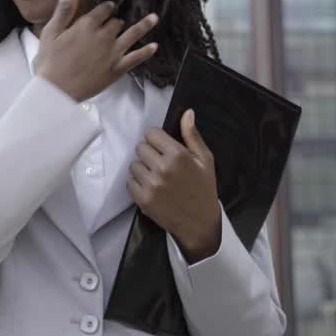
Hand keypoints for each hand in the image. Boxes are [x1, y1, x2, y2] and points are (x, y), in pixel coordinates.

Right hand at [32, 0, 158, 101]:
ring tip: (154, 18)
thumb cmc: (49, 62)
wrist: (56, 91)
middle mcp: (103, 36)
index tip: (109, 7)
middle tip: (117, 22)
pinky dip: (146, 52)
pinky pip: (136, 58)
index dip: (106, 8)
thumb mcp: (51, 32)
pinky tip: (154, 46)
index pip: (102, 10)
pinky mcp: (117, 69)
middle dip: (116, 21)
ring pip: (132, 35)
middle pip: (116, 23)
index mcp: (86, 25)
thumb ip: (64, 9)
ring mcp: (113, 53)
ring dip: (144, 25)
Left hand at [128, 109, 221, 261]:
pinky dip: (138, 183)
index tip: (163, 148)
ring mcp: (151, 184)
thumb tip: (187, 112)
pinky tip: (151, 187)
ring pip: (134, 164)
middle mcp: (162, 168)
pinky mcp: (142, 199)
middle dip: (149, 153)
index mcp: (178, 155)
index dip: (157, 140)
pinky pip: (130, 181)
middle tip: (161, 164)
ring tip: (157, 177)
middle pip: (140, 148)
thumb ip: (192, 135)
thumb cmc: (204, 189)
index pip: (151, 134)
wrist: (200, 223)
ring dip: (143, 168)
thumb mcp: (205, 160)